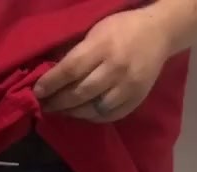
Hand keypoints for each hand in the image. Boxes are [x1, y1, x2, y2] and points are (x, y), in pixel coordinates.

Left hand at [34, 8, 173, 122]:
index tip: (37, 92)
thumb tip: (50, 74)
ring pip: (94, 109)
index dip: (51, 83)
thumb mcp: (95, 31)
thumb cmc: (121, 29)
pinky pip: (110, 115)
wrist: (159, 33)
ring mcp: (128, 86)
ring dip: (73, 113)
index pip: (71, 69)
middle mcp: (116, 68)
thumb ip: (76, 52)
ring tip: (61, 111)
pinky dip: (93, 118)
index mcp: (103, 46)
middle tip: (44, 106)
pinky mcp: (137, 98)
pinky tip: (82, 114)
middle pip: (81, 92)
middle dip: (58, 102)